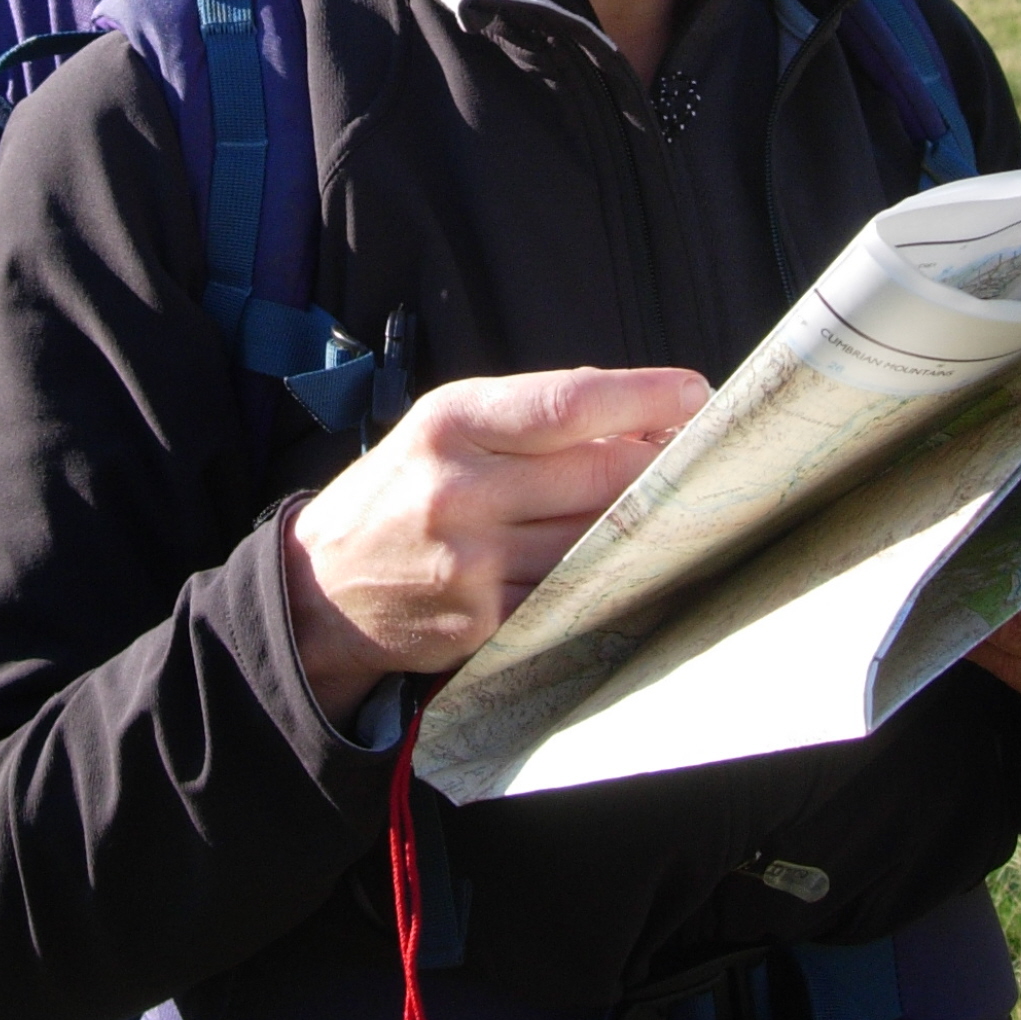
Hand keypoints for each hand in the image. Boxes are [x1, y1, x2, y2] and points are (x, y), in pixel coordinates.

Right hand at [284, 366, 709, 725]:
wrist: (320, 589)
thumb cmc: (402, 487)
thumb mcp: (446, 423)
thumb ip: (533, 416)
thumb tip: (640, 418)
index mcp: (452, 422)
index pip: (570, 403)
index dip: (646, 399)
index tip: (697, 394)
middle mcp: (460, 490)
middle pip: (599, 476)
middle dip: (662, 465)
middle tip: (700, 456)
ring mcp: (471, 564)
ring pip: (596, 540)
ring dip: (645, 523)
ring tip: (672, 505)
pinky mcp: (482, 624)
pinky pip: (572, 594)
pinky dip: (608, 574)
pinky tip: (628, 558)